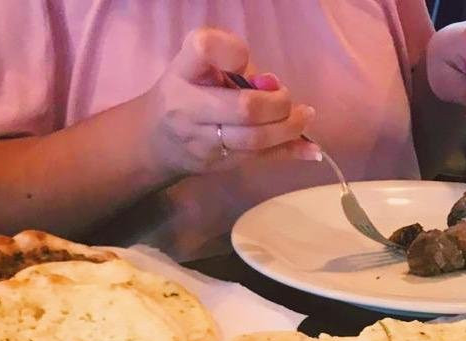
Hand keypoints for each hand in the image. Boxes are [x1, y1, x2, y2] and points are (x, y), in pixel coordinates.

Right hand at [142, 28, 319, 175]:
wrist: (154, 140)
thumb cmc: (184, 92)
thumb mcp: (196, 66)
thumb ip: (233, 66)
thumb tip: (274, 85)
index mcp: (183, 70)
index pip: (205, 49)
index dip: (233, 52)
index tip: (243, 59)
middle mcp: (188, 106)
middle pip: (244, 108)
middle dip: (276, 103)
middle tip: (287, 99)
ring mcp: (203, 141)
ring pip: (255, 140)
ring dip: (288, 129)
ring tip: (304, 117)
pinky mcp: (218, 165)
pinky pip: (260, 159)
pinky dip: (289, 152)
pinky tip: (311, 150)